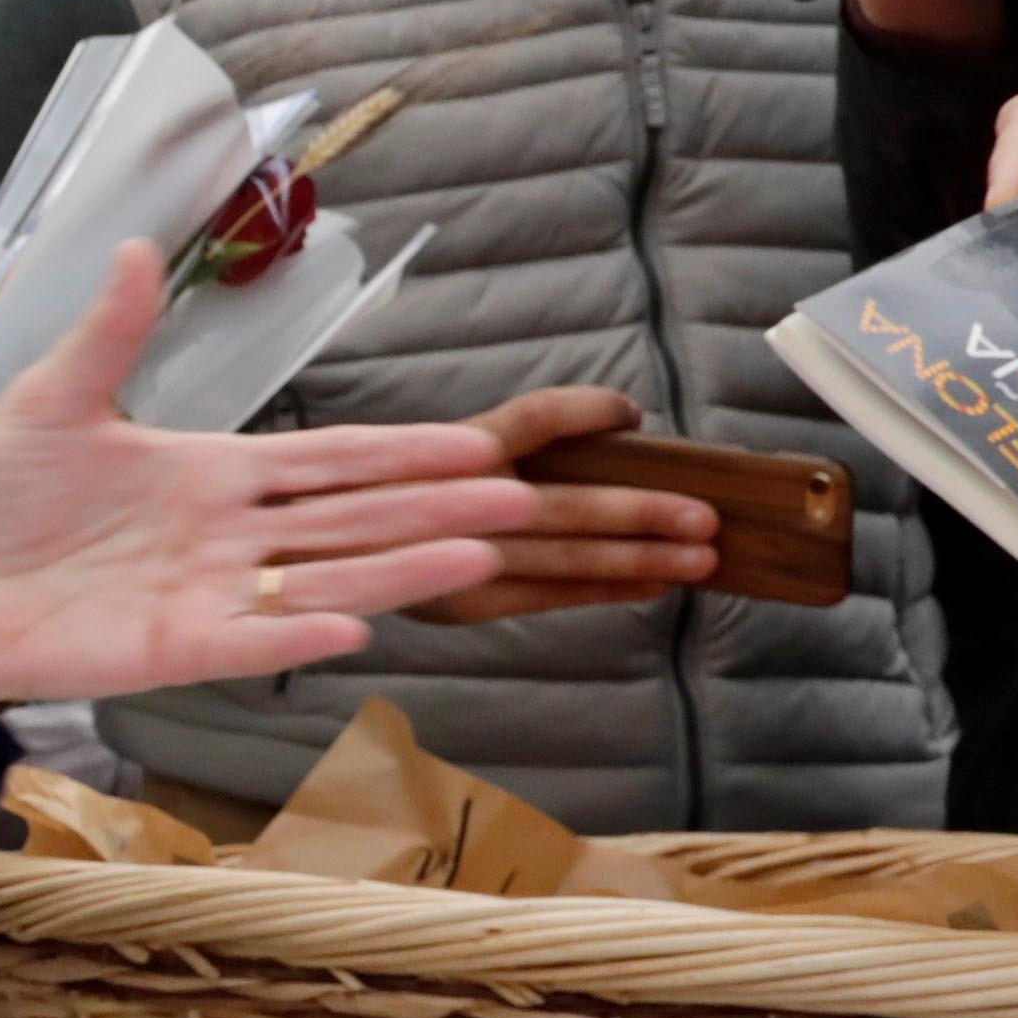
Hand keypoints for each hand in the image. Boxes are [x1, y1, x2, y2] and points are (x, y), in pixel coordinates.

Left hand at [0, 245, 535, 698]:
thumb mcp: (53, 398)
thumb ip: (111, 332)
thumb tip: (144, 248)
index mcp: (213, 473)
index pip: (331, 460)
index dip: (404, 452)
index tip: (482, 446)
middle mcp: (228, 536)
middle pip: (352, 519)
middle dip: (434, 509)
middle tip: (523, 501)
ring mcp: (207, 595)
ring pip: (323, 579)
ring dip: (398, 570)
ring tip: (478, 554)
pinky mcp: (170, 649)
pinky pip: (247, 642)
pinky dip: (296, 635)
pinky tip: (354, 626)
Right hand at [401, 383, 721, 623]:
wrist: (313, 560)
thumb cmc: (391, 497)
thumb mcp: (430, 448)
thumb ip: (506, 437)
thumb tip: (616, 429)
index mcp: (448, 450)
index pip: (535, 418)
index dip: (590, 413)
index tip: (632, 416)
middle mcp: (451, 503)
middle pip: (564, 500)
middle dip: (641, 510)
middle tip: (705, 515)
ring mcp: (458, 560)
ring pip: (566, 555)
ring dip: (640, 556)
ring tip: (701, 557)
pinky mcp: (465, 605)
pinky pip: (551, 595)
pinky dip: (605, 589)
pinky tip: (652, 585)